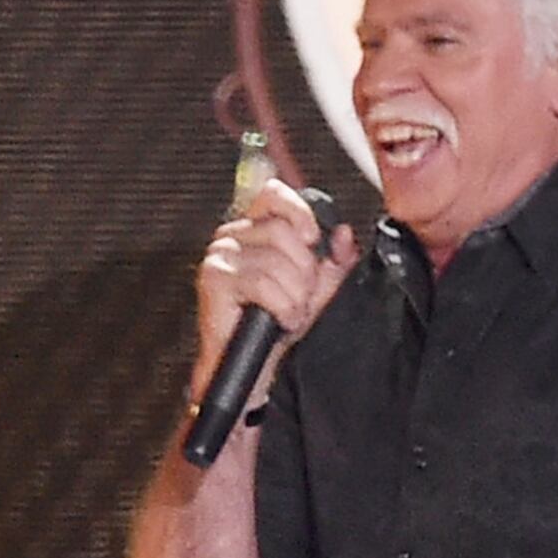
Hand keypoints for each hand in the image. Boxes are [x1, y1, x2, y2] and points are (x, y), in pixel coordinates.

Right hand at [192, 176, 351, 401]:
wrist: (253, 363)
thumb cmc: (276, 322)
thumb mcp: (316, 288)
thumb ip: (334, 262)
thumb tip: (344, 235)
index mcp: (255, 229)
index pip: (273, 194)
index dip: (298, 212)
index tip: (312, 240)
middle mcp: (232, 236)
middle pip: (281, 231)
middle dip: (304, 269)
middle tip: (302, 296)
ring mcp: (220, 256)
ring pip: (274, 260)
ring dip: (294, 294)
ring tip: (290, 312)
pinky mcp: (213, 280)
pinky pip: (261, 283)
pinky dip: (281, 306)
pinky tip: (281, 320)